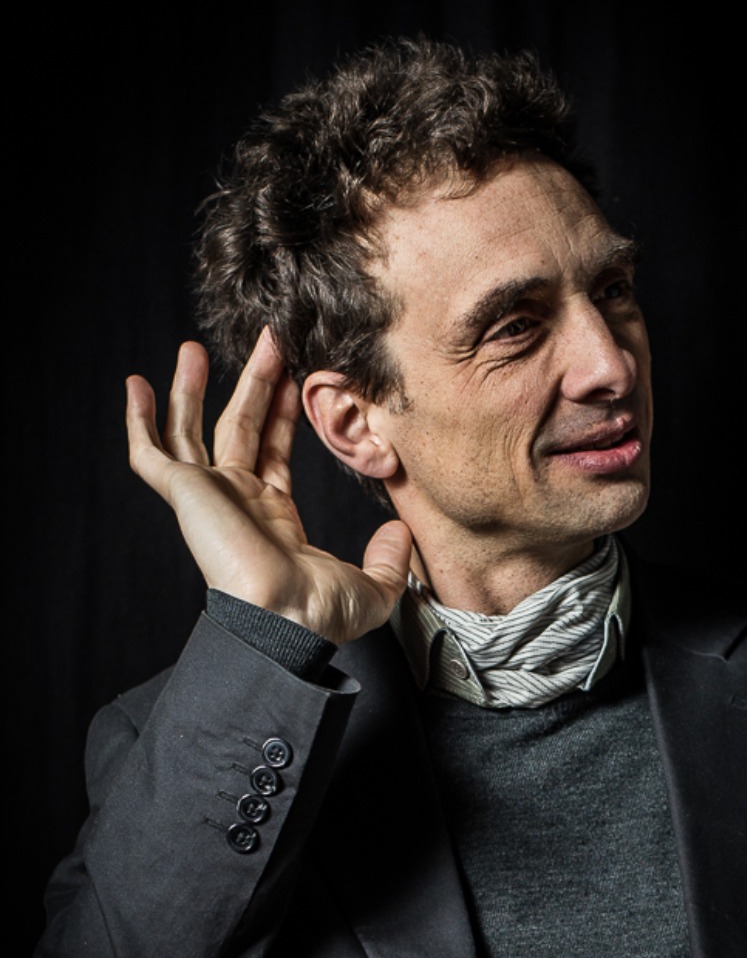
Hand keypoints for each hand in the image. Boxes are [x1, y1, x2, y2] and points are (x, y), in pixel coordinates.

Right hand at [125, 330, 411, 644]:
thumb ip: (389, 559)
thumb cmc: (321, 612)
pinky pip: (150, 454)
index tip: (296, 378)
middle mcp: (237, 503)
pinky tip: (136, 385)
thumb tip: (399, 532)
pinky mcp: (185, 494)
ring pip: (192, 431)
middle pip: (239, 429)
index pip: (275, 453)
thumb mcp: (372, 587)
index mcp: (274, 520)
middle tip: (268, 341)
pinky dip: (139, 421)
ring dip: (192, 390)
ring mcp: (208, 497)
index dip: (284, 414)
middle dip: (252, 384)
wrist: (283, 617)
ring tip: (194, 348)